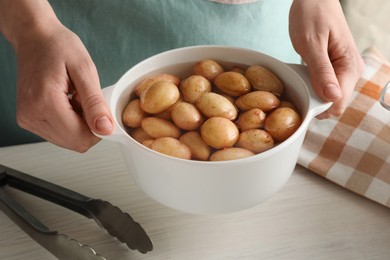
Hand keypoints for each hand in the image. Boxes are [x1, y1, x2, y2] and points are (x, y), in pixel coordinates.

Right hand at [14, 23, 113, 151]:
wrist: (35, 37)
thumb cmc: (58, 47)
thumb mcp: (84, 70)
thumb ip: (95, 103)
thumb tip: (105, 129)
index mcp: (45, 102)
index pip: (80, 138)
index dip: (99, 129)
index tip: (103, 111)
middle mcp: (31, 115)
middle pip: (75, 143)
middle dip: (89, 127)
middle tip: (87, 101)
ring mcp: (27, 119)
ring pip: (68, 141)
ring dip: (79, 125)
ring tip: (75, 99)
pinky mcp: (28, 119)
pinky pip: (58, 134)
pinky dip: (69, 123)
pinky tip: (68, 103)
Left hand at [289, 0, 363, 117]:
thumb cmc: (311, 15)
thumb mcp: (311, 44)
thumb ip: (322, 71)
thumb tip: (333, 97)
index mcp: (349, 67)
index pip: (338, 103)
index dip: (318, 108)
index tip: (299, 103)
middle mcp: (351, 71)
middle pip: (334, 102)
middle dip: (314, 103)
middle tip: (295, 91)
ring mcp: (344, 70)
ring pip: (329, 96)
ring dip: (312, 95)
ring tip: (298, 83)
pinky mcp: (335, 68)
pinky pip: (325, 86)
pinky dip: (312, 87)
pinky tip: (302, 79)